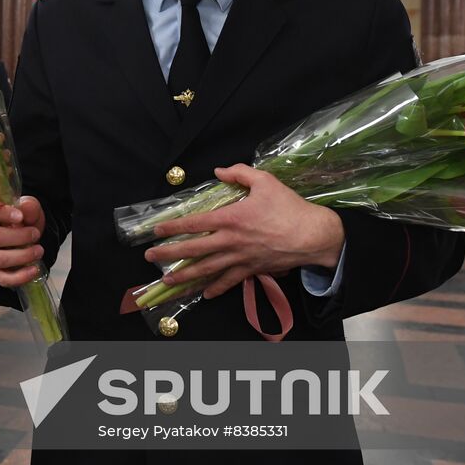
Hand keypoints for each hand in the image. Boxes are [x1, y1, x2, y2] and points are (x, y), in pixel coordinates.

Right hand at [0, 196, 45, 287]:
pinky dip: (20, 276)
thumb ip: (27, 206)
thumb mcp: (27, 207)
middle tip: (35, 234)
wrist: (27, 234)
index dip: (3, 214)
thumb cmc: (22, 218)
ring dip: (23, 256)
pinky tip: (34, 269)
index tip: (20, 216)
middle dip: (19, 237)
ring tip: (39, 250)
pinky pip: (3, 278)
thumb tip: (23, 210)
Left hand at [144, 165, 342, 299]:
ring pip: (207, 270)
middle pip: (194, 250)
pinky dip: (216, 288)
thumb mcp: (265, 181)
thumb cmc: (289, 207)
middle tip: (150, 257)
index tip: (156, 231)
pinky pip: (230, 281)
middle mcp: (231, 241)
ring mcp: (241, 258)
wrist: (314, 235)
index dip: (173, 227)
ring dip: (185, 276)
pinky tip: (204, 293)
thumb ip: (240, 173)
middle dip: (169, 254)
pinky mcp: (252, 269)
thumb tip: (219, 171)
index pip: (195, 224)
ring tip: (167, 281)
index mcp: (231, 218)